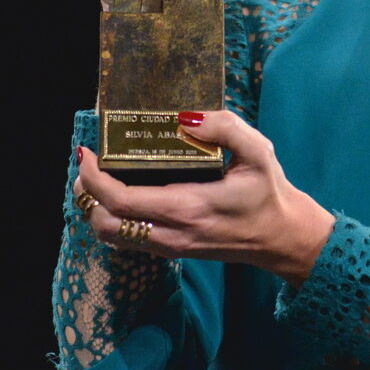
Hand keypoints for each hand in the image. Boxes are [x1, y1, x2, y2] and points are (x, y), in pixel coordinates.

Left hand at [74, 111, 334, 285]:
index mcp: (188, 207)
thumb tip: (185, 119)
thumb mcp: (258, 152)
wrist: (283, 239)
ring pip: (111, 237)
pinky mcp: (172, 250)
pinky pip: (128, 240)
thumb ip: (225, 128)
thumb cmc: (270, 193)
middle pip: (104, 225)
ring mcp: (169, 246)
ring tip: (100, 179)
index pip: (121, 201)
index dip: (94, 178)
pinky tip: (123, 195)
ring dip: (97, 208)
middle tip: (89, 165)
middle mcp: (171, 233)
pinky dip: (113, 219)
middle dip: (87, 194)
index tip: (86, 153)